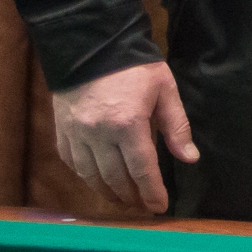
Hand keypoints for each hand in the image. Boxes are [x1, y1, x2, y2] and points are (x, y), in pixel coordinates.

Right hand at [51, 62, 197, 213]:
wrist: (90, 45)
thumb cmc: (134, 67)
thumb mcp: (164, 90)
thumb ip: (176, 127)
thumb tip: (190, 158)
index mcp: (128, 123)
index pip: (142, 169)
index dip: (151, 191)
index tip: (159, 206)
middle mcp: (99, 134)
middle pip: (115, 177)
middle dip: (131, 196)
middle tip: (142, 206)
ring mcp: (76, 134)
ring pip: (91, 175)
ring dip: (108, 192)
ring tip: (122, 200)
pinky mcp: (62, 131)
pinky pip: (73, 163)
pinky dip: (86, 176)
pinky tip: (98, 181)